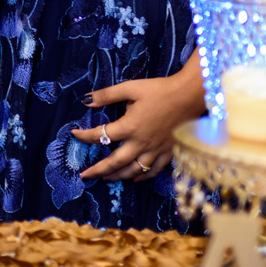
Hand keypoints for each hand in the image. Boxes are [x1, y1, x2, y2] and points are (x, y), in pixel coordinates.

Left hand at [72, 69, 205, 180]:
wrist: (190, 96)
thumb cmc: (160, 90)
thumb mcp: (131, 88)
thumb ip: (108, 95)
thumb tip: (86, 100)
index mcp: (130, 127)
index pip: (101, 135)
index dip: (85, 136)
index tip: (74, 135)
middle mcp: (141, 143)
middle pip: (115, 162)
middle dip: (98, 170)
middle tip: (85, 176)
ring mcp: (156, 150)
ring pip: (134, 170)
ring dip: (118, 176)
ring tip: (106, 178)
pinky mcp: (168, 152)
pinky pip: (153, 170)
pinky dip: (142, 176)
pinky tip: (135, 178)